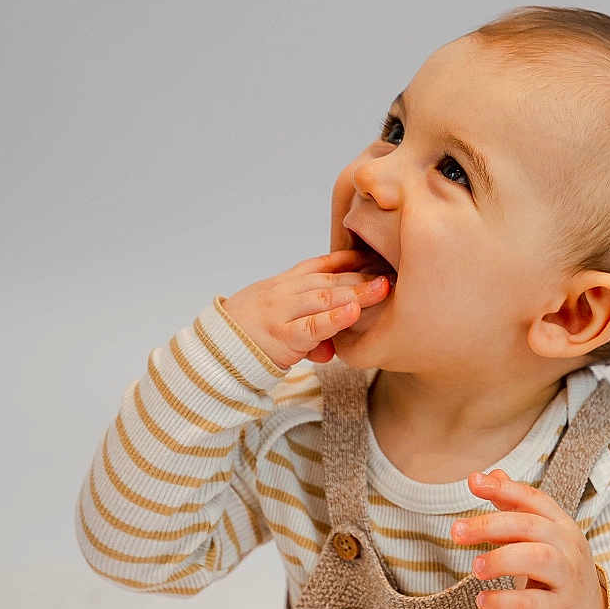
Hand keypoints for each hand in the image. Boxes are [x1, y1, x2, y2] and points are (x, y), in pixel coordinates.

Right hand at [220, 246, 390, 370]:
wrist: (215, 352)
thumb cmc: (248, 336)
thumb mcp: (279, 321)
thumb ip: (308, 328)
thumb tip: (330, 347)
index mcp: (286, 284)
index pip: (323, 265)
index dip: (352, 259)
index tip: (378, 256)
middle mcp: (285, 292)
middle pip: (331, 279)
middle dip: (363, 275)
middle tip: (394, 272)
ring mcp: (283, 313)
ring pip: (325, 297)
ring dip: (357, 292)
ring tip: (383, 288)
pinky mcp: (282, 337)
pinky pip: (312, 326)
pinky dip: (334, 318)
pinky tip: (354, 312)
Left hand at [452, 469, 609, 608]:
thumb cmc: (554, 574)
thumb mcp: (539, 540)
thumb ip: (513, 509)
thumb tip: (488, 474)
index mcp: (562, 527)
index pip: (535, 500)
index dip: (505, 489)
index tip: (473, 482)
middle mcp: (568, 549)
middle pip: (531, 526)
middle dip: (490, 524)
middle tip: (456, 531)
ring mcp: (567, 579)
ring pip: (537, 558)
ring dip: (501, 558)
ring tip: (476, 568)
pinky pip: (530, 603)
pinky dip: (503, 601)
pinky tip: (482, 600)